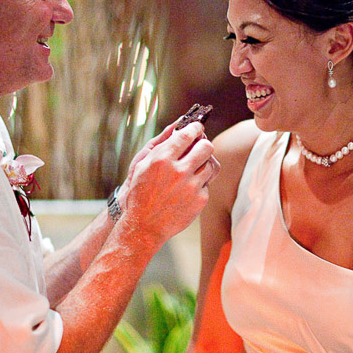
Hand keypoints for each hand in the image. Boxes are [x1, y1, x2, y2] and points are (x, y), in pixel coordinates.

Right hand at [117, 120, 219, 245]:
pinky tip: (188, 190)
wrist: (145, 225)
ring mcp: (191, 186)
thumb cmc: (141, 193)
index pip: (188, 134)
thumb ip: (161, 146)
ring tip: (194, 170)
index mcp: (162, 159)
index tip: (198, 127)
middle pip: (207, 146)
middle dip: (205, 144)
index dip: (196, 127)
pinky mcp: (200, 200)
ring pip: (211, 165)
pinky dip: (200, 185)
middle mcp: (178, 171)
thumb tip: (178, 128)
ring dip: (204, 165)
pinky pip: (208, 184)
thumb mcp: (143, 165)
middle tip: (201, 147)